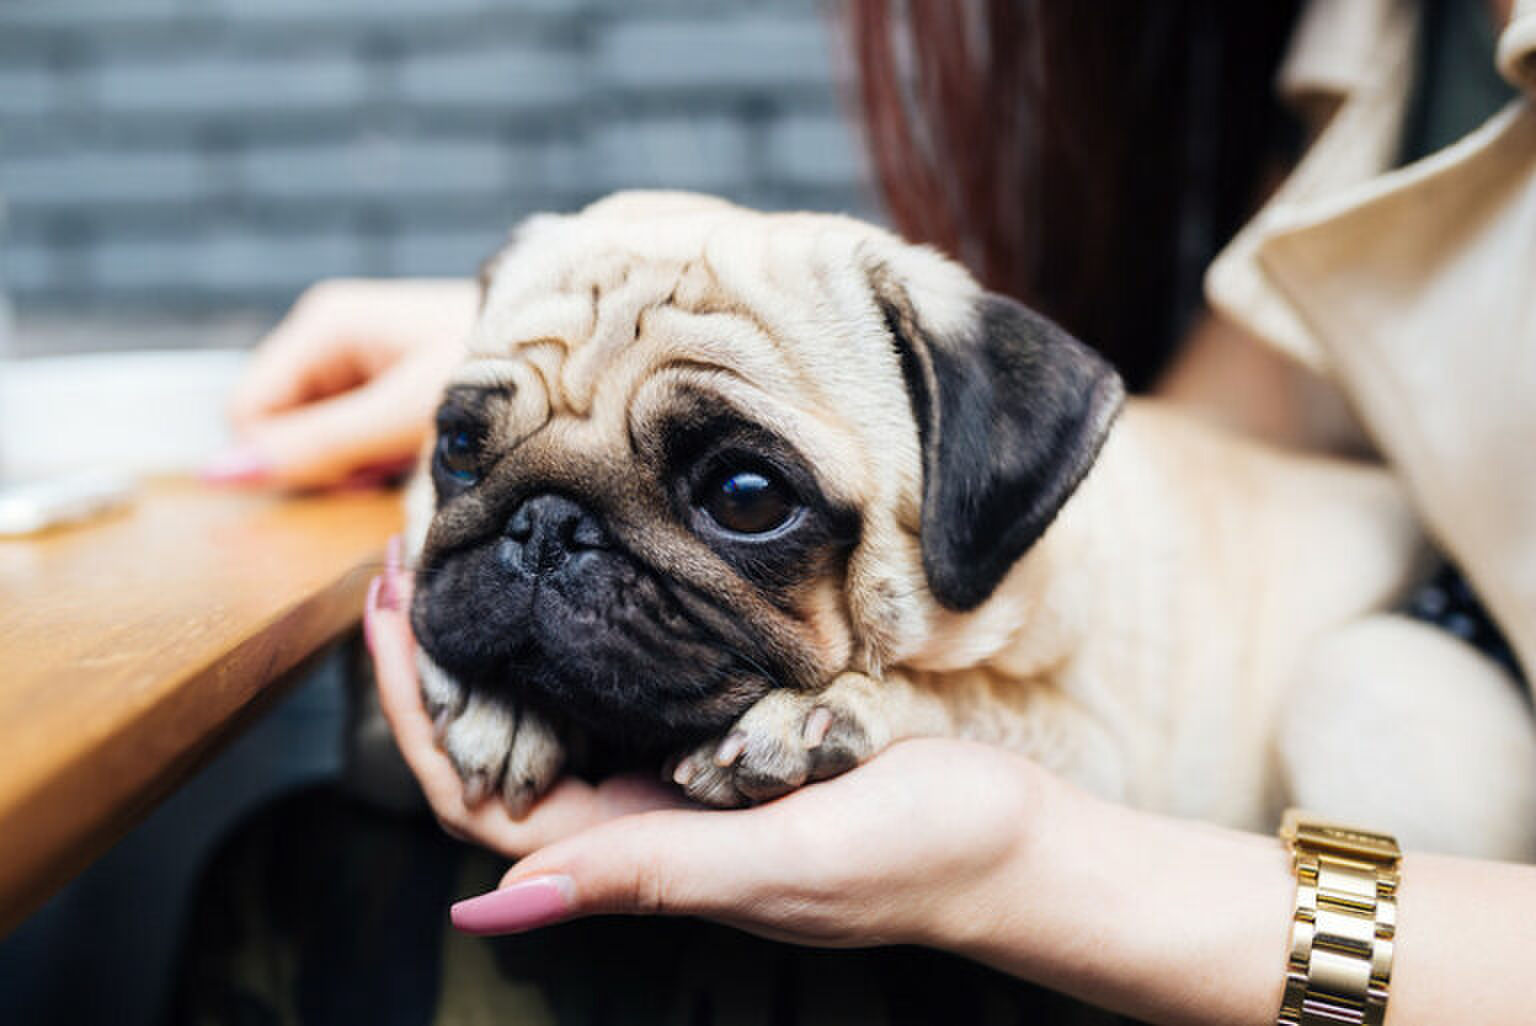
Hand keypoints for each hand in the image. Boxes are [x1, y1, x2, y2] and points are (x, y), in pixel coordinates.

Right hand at [211, 278, 478, 489]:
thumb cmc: (501, 373)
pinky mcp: (390, 384)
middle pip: (280, 426)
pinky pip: (355, 436)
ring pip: (317, 438)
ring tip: (419, 452)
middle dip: (328, 461)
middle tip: (396, 460)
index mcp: (324, 324)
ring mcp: (361, 359)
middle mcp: (334, 335)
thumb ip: (316, 446)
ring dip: (360, 463)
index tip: (361, 468)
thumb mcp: (403, 416)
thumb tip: (218, 475)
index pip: (247, 412)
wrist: (577, 356)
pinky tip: (424, 450)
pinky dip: (383, 456)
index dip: (290, 456)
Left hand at [363, 546, 1050, 950]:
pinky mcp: (730, 736)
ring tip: (471, 553)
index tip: (390, 609)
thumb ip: (643, 875)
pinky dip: (581, 630)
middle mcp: (642, 817)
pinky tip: (578, 577)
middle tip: (412, 554)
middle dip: (440, 658)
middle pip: (501, 745)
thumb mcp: (777, 864)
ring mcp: (682, 778)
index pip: (479, 796)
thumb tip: (487, 910)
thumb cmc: (912, 858)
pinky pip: (626, 684)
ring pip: (557, 710)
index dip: (416, 711)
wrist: (1010, 839)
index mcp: (634, 857)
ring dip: (503, 639)